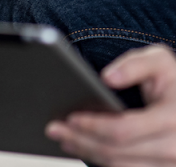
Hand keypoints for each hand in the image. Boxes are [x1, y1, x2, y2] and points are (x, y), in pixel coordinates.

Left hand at [46, 45, 175, 166]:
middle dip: (80, 140)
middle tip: (53, 129)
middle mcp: (175, 147)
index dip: (93, 126)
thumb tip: (107, 78)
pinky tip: (84, 147)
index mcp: (173, 118)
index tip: (70, 117)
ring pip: (119, 165)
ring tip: (64, 138)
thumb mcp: (159, 60)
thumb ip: (134, 65)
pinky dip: (102, 159)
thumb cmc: (173, 80)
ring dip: (87, 152)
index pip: (123, 130)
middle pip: (116, 151)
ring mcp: (170, 163)